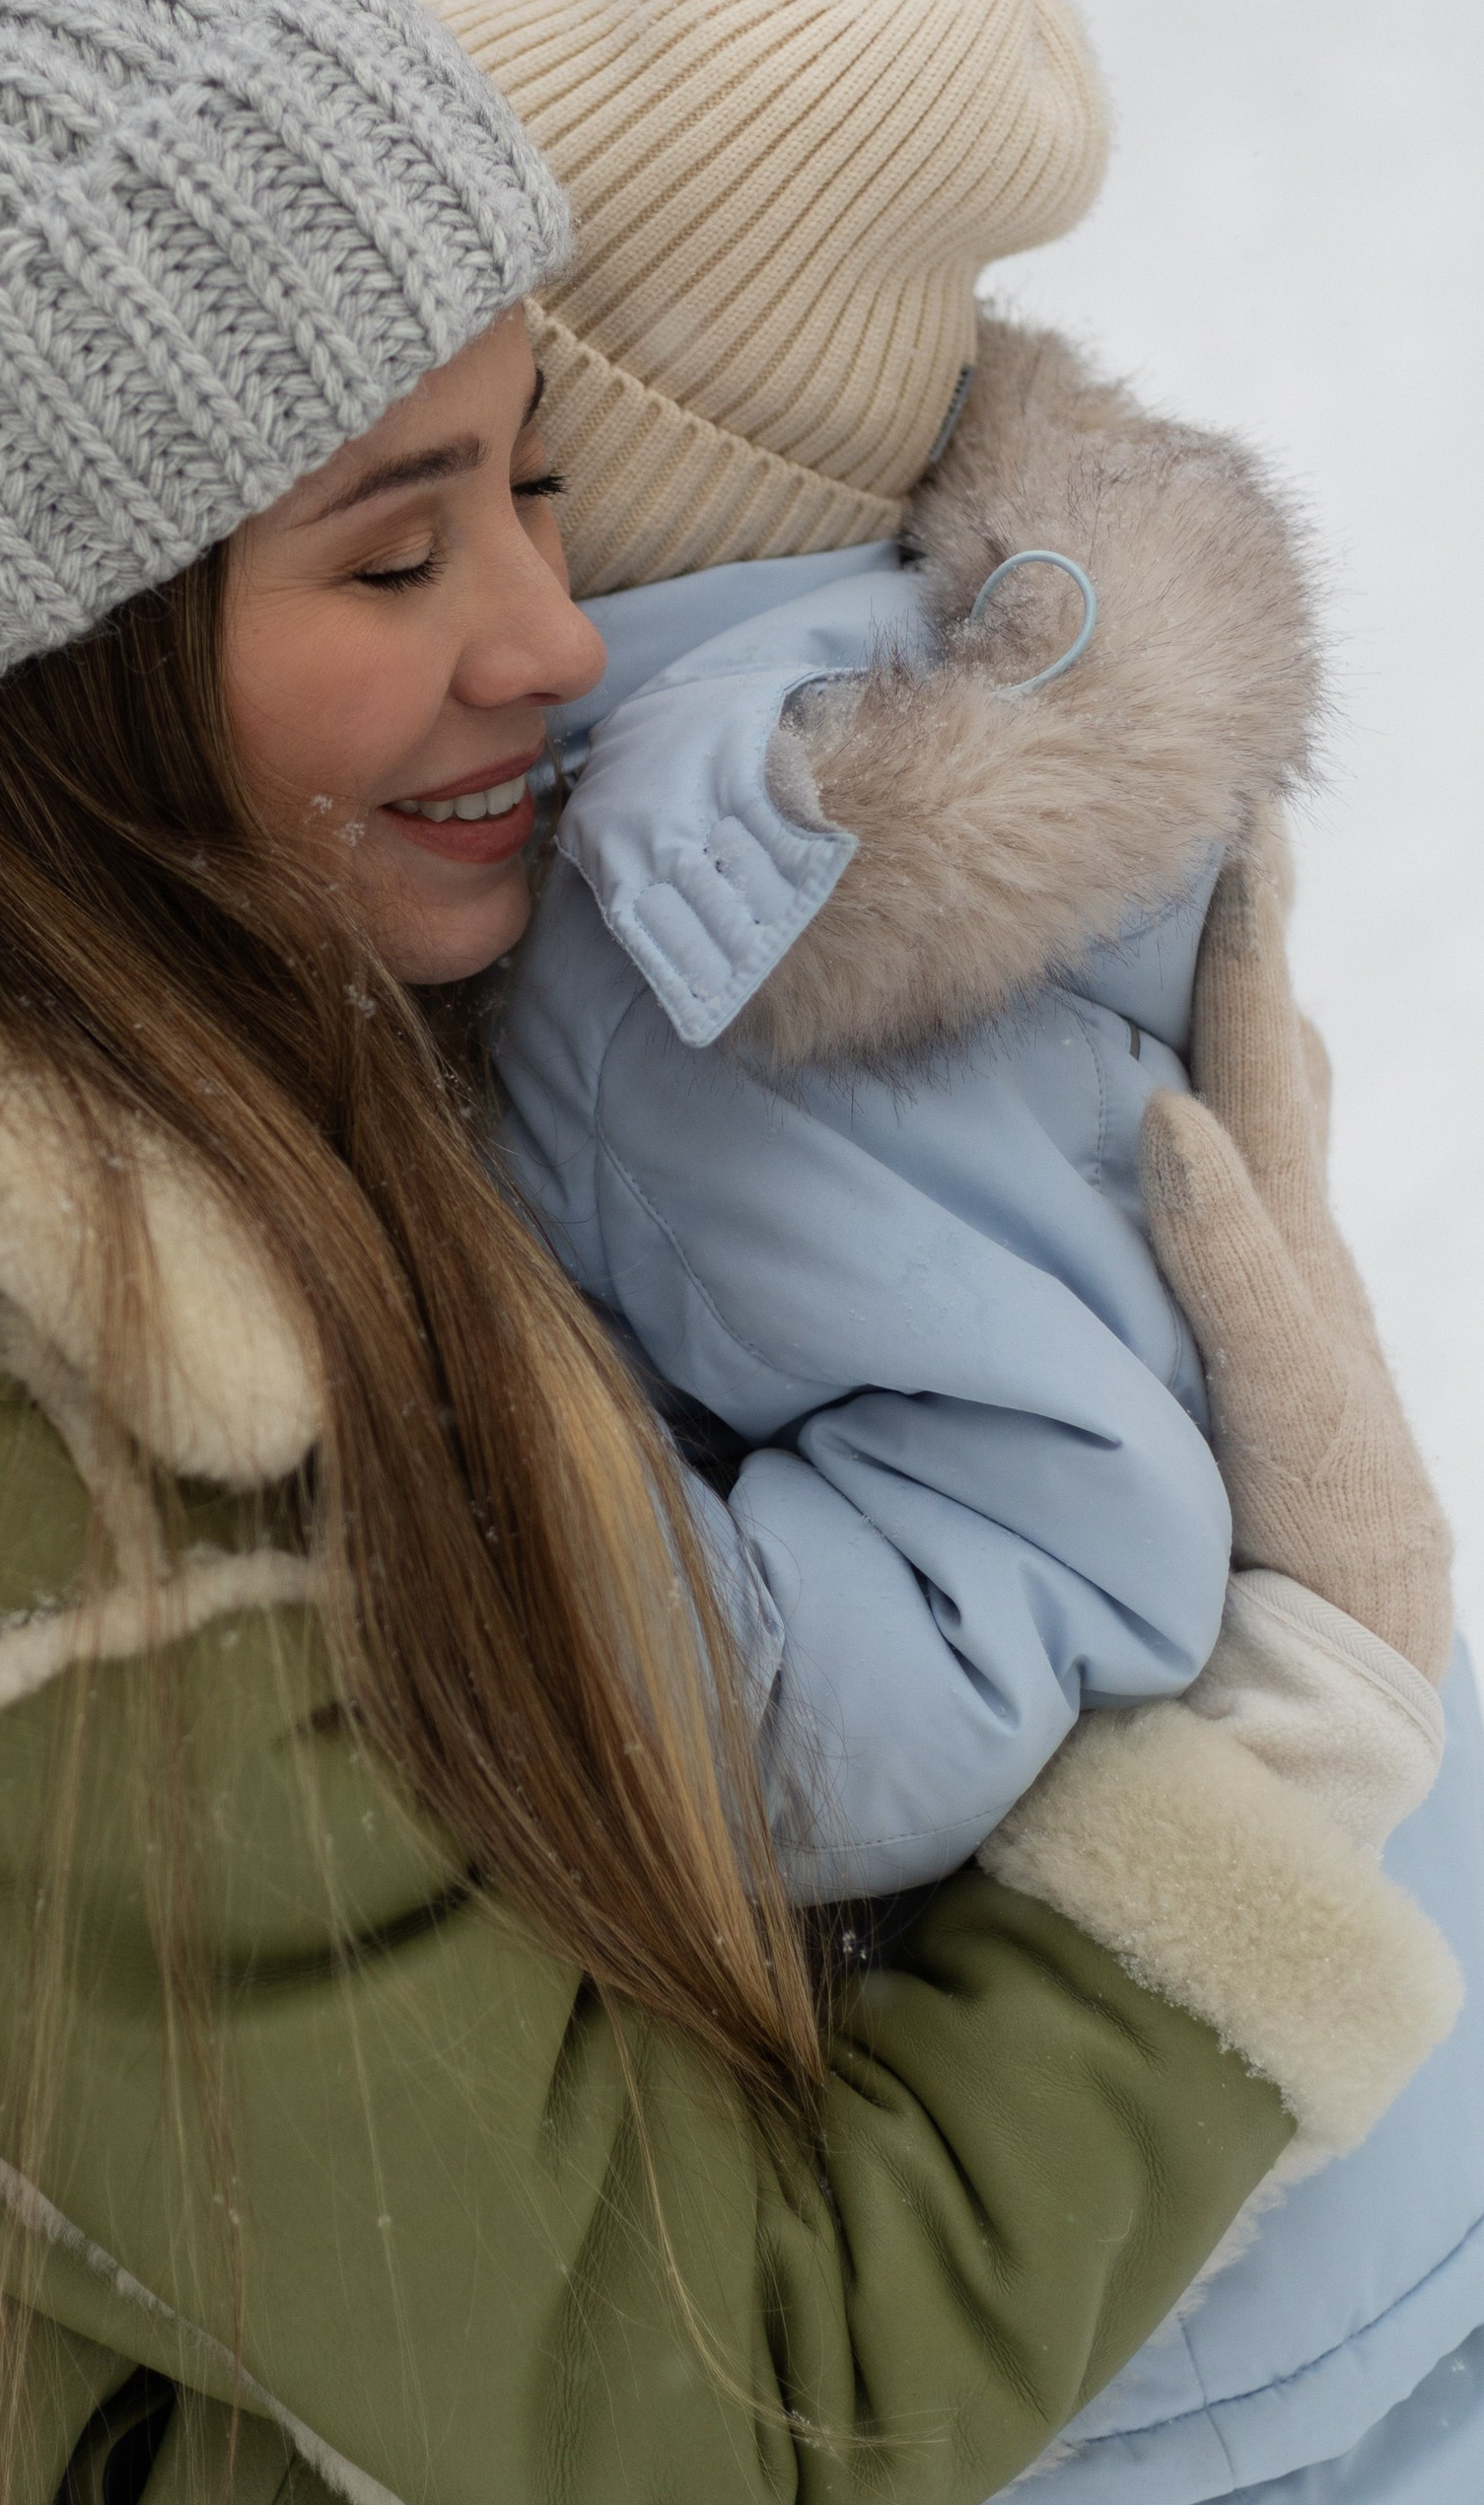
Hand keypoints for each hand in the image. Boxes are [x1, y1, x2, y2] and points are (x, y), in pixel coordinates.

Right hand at [1140, 812, 1453, 1682]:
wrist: (1341, 1688)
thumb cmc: (1319, 1553)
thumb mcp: (1287, 1405)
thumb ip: (1232, 1264)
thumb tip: (1169, 1108)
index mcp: (1288, 1251)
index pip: (1250, 1066)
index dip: (1243, 945)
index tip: (1236, 817)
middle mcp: (1281, 1257)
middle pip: (1262, 1074)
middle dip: (1239, 957)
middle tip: (1213, 841)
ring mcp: (1264, 1305)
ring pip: (1247, 1135)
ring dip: (1222, 1032)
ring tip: (1192, 946)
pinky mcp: (1239, 1361)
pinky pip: (1218, 1211)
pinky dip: (1201, 1133)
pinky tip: (1162, 1124)